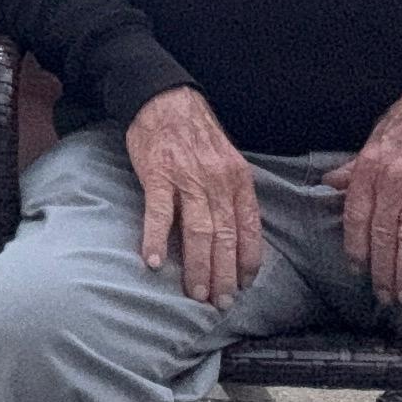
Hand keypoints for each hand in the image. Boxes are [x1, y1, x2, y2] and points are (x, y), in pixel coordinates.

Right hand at [125, 86, 264, 307]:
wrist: (166, 98)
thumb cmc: (196, 133)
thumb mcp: (227, 160)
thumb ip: (232, 194)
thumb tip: (236, 233)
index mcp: (237, 179)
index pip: (249, 228)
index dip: (247, 260)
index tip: (245, 284)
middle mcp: (217, 181)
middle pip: (224, 236)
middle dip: (224, 274)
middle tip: (220, 302)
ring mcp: (187, 177)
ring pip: (197, 230)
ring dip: (197, 265)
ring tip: (195, 292)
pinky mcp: (158, 173)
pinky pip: (159, 211)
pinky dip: (156, 238)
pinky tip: (153, 261)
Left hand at [326, 87, 401, 303]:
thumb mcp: (377, 137)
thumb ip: (354, 167)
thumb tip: (328, 184)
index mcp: (370, 167)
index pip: (356, 217)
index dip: (356, 249)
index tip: (358, 272)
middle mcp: (393, 179)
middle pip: (383, 235)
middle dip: (382, 271)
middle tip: (385, 297)